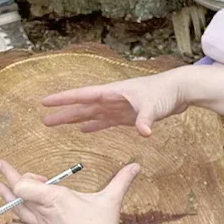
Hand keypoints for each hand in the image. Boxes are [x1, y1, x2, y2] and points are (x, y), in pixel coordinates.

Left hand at [0, 161, 139, 223]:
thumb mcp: (111, 200)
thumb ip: (121, 180)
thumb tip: (136, 165)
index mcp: (56, 198)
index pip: (25, 185)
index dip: (21, 176)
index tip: (27, 172)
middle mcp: (44, 212)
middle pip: (18, 195)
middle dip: (7, 179)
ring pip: (18, 211)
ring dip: (6, 199)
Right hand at [41, 70, 188, 135]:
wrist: (179, 90)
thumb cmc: (165, 93)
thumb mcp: (154, 106)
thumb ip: (146, 119)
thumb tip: (144, 133)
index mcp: (112, 93)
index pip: (82, 96)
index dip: (63, 99)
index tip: (45, 102)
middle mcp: (111, 99)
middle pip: (82, 107)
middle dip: (63, 113)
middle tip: (44, 121)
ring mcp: (118, 107)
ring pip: (90, 114)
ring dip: (74, 119)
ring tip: (56, 124)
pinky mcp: (126, 115)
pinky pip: (105, 121)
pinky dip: (93, 126)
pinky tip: (83, 130)